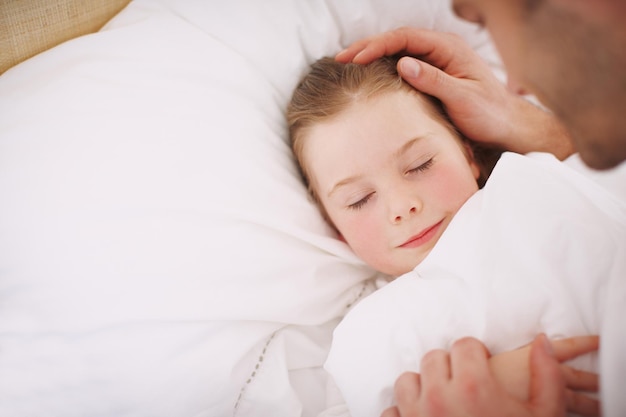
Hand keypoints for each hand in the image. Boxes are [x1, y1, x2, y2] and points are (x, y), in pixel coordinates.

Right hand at [336, 27, 572, 158]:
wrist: (506, 127)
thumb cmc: (489, 114)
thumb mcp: (462, 98)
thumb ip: (434, 80)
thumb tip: (402, 64)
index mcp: (448, 49)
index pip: (405, 38)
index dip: (377, 46)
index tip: (355, 59)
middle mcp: (440, 51)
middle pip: (397, 41)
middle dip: (367, 47)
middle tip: (340, 58)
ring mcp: (436, 63)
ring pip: (397, 52)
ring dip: (372, 57)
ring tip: (347, 65)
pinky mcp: (432, 77)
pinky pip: (402, 67)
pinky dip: (382, 69)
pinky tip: (368, 78)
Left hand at [381, 334, 590, 416]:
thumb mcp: (544, 416)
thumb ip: (546, 375)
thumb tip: (542, 341)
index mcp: (473, 388)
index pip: (464, 345)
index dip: (477, 355)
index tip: (482, 368)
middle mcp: (439, 398)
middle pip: (433, 358)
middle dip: (450, 367)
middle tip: (466, 386)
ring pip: (407, 380)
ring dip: (423, 387)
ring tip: (443, 403)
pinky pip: (391, 412)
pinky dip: (404, 414)